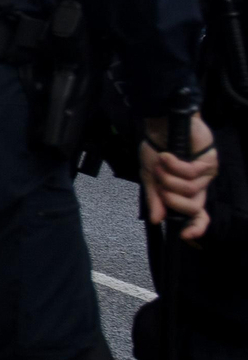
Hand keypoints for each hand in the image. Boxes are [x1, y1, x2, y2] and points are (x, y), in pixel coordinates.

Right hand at [140, 113, 217, 240]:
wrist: (161, 124)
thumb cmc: (156, 148)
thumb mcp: (149, 176)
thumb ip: (154, 198)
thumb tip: (156, 220)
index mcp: (185, 191)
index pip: (197, 215)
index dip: (196, 227)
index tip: (185, 235)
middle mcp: (198, 185)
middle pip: (193, 206)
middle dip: (171, 197)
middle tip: (160, 184)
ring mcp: (206, 173)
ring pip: (189, 189)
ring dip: (169, 177)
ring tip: (161, 163)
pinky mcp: (209, 161)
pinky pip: (191, 173)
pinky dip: (174, 165)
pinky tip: (167, 155)